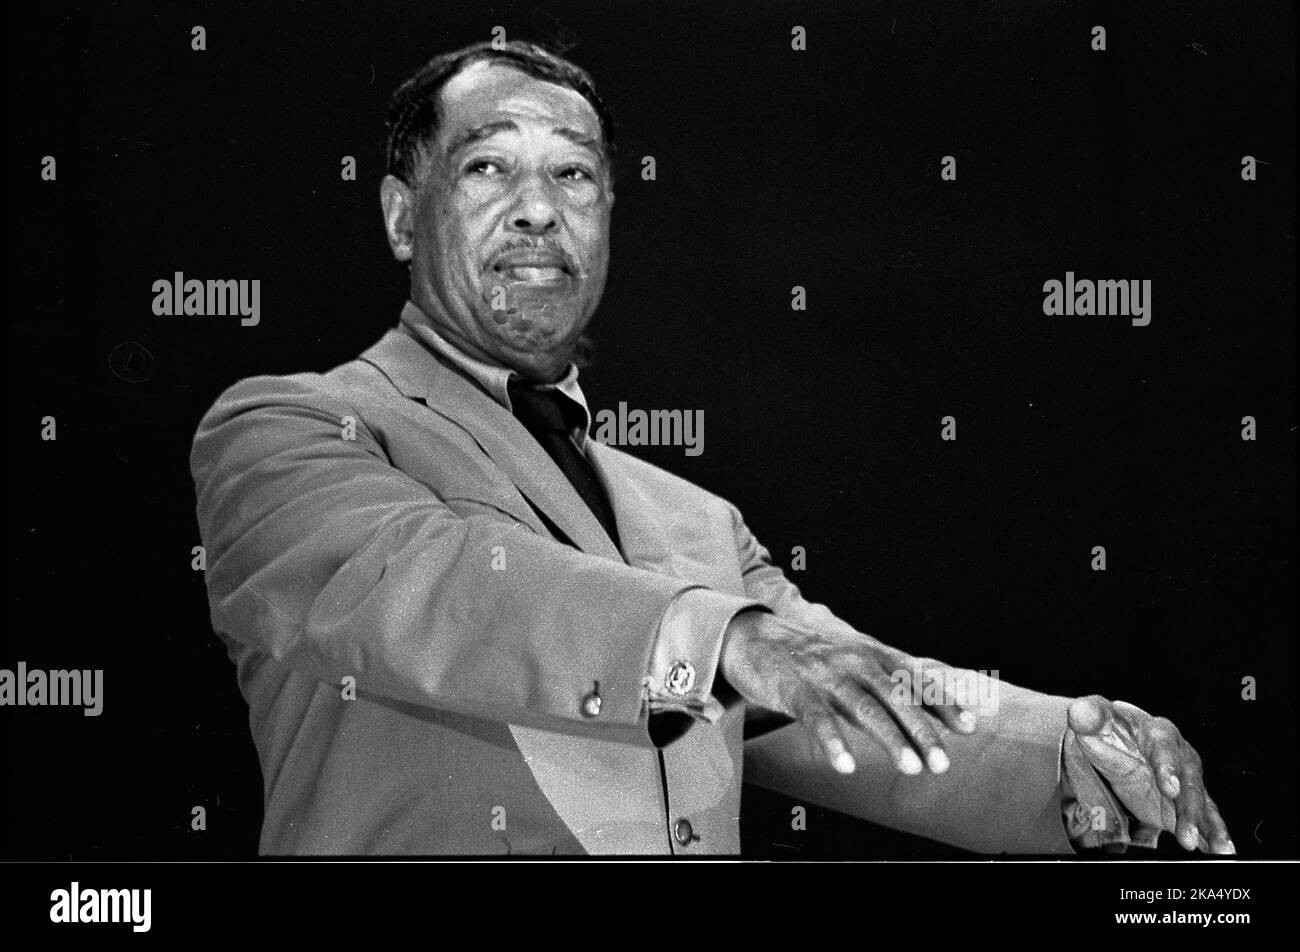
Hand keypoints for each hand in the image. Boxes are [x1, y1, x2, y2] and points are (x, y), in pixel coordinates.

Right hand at [718, 611, 975, 775]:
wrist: (758, 640)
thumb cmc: (816, 662)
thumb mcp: (858, 670)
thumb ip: (891, 693)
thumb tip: (935, 721)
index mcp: (874, 656)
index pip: (916, 679)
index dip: (943, 702)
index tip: (969, 727)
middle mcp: (856, 661)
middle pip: (896, 696)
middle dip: (923, 730)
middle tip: (943, 763)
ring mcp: (826, 674)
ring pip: (864, 707)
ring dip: (890, 738)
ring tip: (911, 767)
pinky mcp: (795, 688)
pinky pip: (817, 718)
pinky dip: (833, 741)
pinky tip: (846, 765)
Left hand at [1068, 695, 1233, 854]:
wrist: (1119, 742)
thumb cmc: (1110, 729)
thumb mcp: (1094, 720)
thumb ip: (1087, 715)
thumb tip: (1080, 712)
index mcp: (1158, 732)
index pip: (1165, 748)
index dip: (1168, 768)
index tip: (1170, 788)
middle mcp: (1181, 755)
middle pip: (1189, 783)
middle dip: (1189, 810)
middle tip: (1186, 834)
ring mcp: (1188, 780)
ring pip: (1201, 803)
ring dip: (1207, 826)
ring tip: (1217, 849)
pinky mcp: (1188, 802)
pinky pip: (1206, 818)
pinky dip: (1215, 835)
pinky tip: (1222, 850)